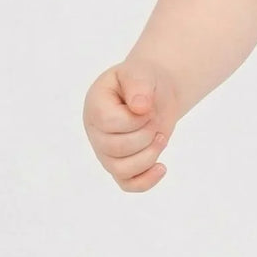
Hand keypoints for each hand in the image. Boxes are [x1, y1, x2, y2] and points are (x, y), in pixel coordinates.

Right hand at [82, 59, 179, 190]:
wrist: (153, 92)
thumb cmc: (143, 80)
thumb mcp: (140, 71)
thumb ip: (138, 86)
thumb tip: (140, 108)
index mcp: (95, 107)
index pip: (109, 122)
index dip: (136, 118)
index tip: (148, 107)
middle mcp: (96, 133)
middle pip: (117, 148)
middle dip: (146, 134)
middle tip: (156, 119)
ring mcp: (106, 152)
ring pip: (122, 170)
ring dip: (149, 155)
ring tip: (161, 137)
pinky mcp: (121, 166)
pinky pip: (128, 184)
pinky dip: (146, 181)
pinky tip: (162, 167)